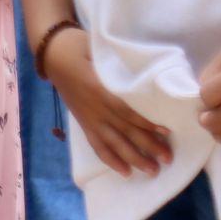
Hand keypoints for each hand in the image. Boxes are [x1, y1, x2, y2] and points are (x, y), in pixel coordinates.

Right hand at [46, 28, 172, 176]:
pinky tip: (125, 172)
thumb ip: (119, 65)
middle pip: (124, 131)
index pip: (126, 111)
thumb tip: (146, 77)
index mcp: (98, 89)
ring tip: (152, 170)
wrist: (52, 54)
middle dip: (147, 146)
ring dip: (133, 158)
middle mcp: (94, 108)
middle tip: (167, 158)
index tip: (166, 132)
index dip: (146, 123)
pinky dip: (110, 160)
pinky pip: (97, 146)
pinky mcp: (84, 124)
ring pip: (113, 143)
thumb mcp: (100, 50)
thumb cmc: (79, 47)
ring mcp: (88, 118)